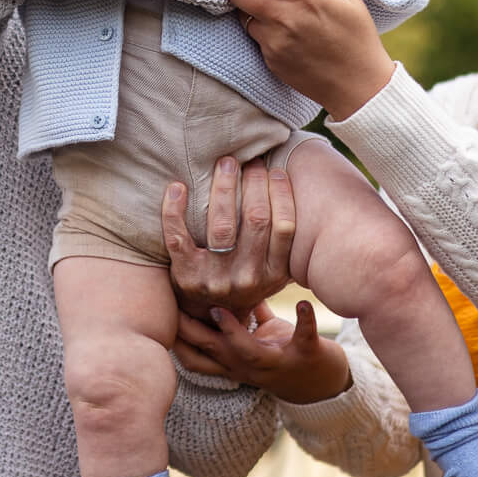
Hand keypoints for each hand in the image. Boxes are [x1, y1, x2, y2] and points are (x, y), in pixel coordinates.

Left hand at [165, 156, 295, 321]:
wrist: (209, 316)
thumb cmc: (246, 278)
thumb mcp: (274, 269)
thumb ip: (285, 242)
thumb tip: (303, 189)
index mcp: (274, 273)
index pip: (285, 227)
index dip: (282, 193)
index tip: (276, 170)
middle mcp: (248, 278)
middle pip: (256, 220)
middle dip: (254, 183)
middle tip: (252, 160)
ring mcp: (216, 278)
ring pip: (222, 224)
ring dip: (224, 187)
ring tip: (226, 163)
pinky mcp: (186, 276)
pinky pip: (178, 237)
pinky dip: (174, 210)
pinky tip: (177, 187)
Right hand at [175, 300, 351, 404]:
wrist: (325, 385)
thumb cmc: (284, 353)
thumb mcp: (256, 337)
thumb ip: (239, 314)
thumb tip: (215, 283)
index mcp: (233, 360)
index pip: (193, 353)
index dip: (173, 335)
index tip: (156, 309)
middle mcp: (249, 365)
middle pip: (210, 351)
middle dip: (188, 331)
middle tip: (171, 305)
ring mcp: (276, 363)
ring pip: (247, 352)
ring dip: (231, 332)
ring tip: (221, 308)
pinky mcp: (305, 355)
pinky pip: (303, 337)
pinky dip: (304, 320)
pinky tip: (303, 302)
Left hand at [221, 0, 396, 118]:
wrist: (358, 87)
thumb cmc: (357, 36)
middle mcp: (285, 18)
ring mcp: (274, 41)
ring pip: (242, 13)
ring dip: (252, 4)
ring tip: (277, 6)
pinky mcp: (269, 59)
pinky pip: (254, 35)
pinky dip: (263, 26)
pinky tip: (286, 30)